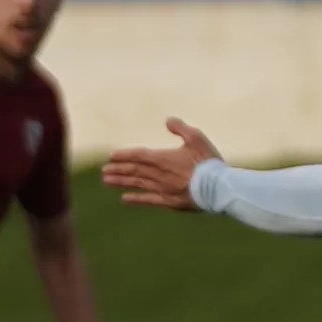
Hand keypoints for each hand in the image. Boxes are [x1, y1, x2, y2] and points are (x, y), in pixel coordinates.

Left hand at [103, 118, 221, 209]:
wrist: (217, 188)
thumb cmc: (207, 161)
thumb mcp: (197, 138)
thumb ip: (180, 128)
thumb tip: (167, 120)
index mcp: (163, 158)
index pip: (138, 155)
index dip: (124, 155)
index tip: (111, 156)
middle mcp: (158, 174)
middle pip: (134, 170)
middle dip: (118, 168)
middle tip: (104, 170)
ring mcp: (162, 188)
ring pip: (137, 183)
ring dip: (122, 181)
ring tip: (107, 180)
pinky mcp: (169, 201)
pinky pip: (148, 199)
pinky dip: (135, 198)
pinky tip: (124, 198)